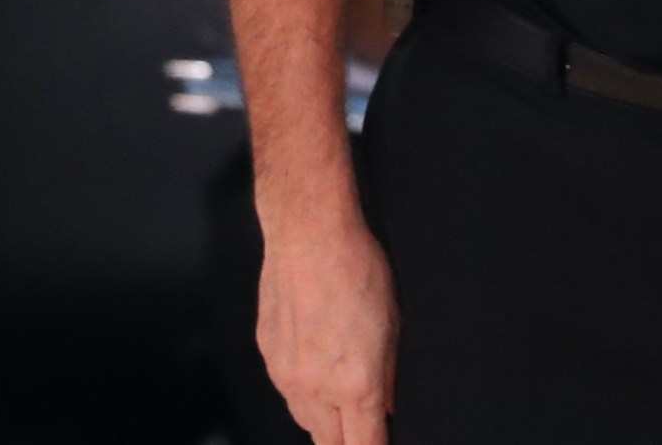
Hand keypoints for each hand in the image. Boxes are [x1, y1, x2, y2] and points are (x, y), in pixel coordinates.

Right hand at [257, 215, 397, 443]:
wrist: (308, 236)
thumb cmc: (357, 269)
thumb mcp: (394, 325)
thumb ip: (388, 375)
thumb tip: (385, 406)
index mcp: (354, 383)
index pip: (363, 443)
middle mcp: (315, 387)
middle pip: (328, 440)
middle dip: (347, 441)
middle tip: (362, 432)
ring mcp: (286, 374)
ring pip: (305, 419)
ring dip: (324, 423)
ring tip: (341, 413)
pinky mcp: (268, 355)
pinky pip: (287, 391)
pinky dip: (303, 394)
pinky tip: (316, 379)